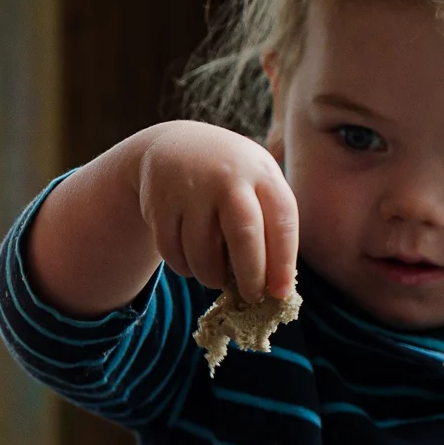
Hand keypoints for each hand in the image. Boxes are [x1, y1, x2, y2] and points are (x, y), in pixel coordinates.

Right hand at [132, 121, 298, 301]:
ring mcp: (191, 189)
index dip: (283, 262)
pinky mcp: (160, 204)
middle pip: (244, 236)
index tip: (280, 293)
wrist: (173, 148)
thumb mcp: (254, 184)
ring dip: (211, 276)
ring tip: (216, 278)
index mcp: (262, 173)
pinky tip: (191, 262)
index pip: (282, 222)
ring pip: (203, 252)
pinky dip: (184, 267)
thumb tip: (274, 286)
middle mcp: (227, 176)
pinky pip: (173, 252)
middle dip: (250, 275)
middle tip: (251, 297)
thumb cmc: (227, 179)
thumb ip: (268, 223)